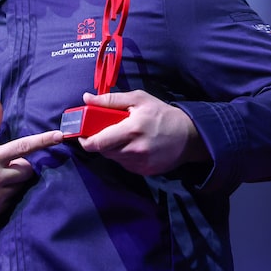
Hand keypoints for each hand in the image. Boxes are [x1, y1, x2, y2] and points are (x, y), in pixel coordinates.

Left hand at [78, 90, 209, 175]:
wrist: (189, 136)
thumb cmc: (161, 114)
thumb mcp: (138, 99)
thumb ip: (110, 100)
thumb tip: (86, 98)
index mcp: (131, 130)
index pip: (98, 142)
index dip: (85, 140)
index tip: (82, 134)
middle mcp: (134, 150)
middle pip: (103, 151)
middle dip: (100, 141)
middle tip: (106, 131)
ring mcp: (140, 163)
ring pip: (113, 158)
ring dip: (112, 148)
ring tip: (123, 136)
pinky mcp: (144, 172)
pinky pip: (125, 164)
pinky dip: (124, 155)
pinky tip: (134, 146)